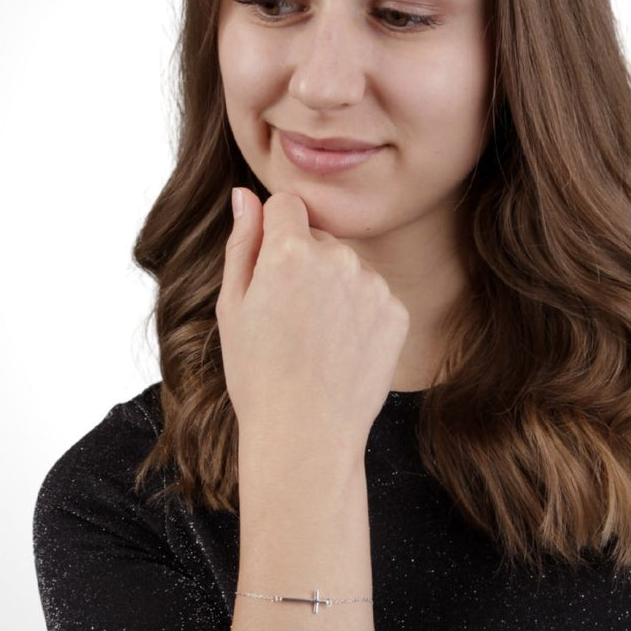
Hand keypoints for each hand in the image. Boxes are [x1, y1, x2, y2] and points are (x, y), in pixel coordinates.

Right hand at [216, 188, 409, 464]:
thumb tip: (244, 195)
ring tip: (315, 340)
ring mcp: (373, 285)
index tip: (269, 268)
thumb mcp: (233, 306)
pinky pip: (373, 295)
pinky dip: (359, 315)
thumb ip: (242, 242)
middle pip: (318, 238)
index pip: (286, 204)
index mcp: (289, 251)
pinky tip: (341, 350)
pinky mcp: (397, 311)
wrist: (306, 435)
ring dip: (333, 288)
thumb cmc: (258, 374)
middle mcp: (338, 257)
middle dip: (303, 263)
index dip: (273, 232)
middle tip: (287, 319)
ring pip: (347, 267)